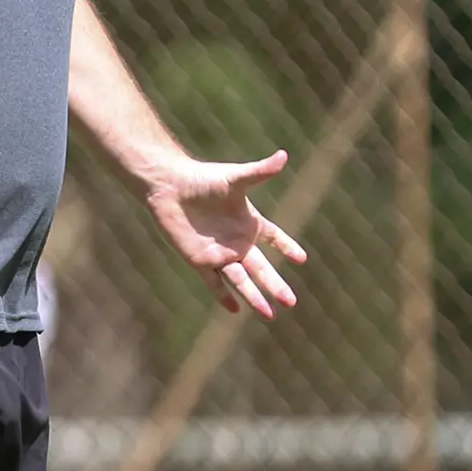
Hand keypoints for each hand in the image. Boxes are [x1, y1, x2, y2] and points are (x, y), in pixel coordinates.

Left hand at [142, 151, 306, 317]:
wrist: (170, 187)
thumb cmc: (203, 180)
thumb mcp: (236, 178)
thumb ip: (260, 172)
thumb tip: (283, 155)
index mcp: (249, 222)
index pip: (274, 238)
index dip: (287, 247)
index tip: (302, 259)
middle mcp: (237, 241)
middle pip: (261, 268)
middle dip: (276, 285)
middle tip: (292, 302)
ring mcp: (219, 253)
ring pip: (241, 280)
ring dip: (255, 297)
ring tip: (270, 315)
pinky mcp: (199, 260)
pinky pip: (213, 282)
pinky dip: (223, 296)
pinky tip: (235, 310)